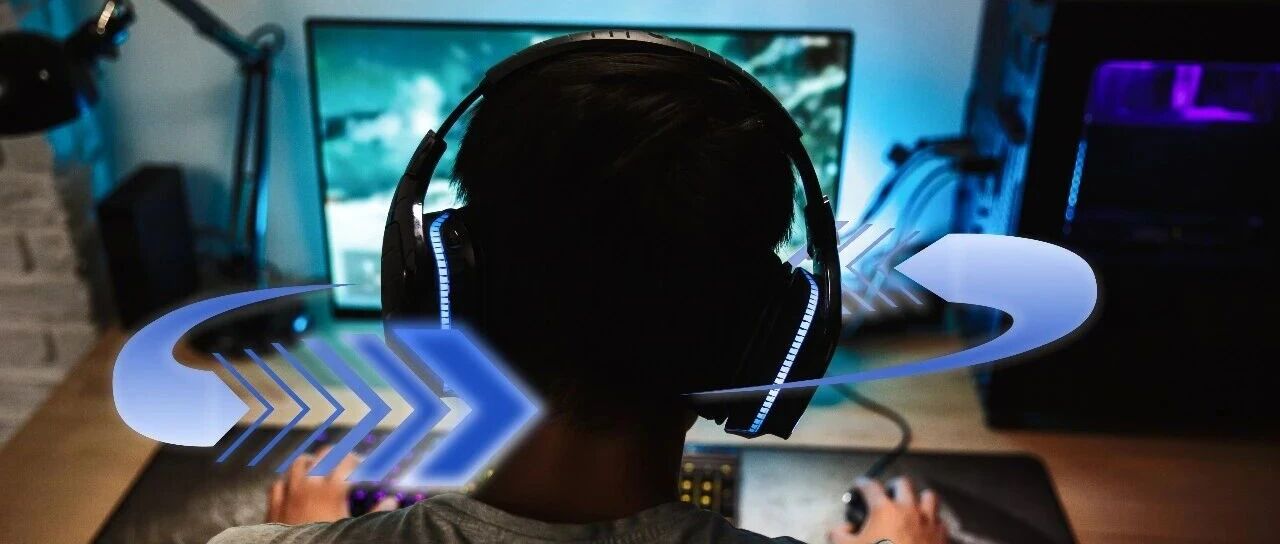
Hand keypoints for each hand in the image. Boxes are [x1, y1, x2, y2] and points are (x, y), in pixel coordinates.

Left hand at [266, 447, 397, 524]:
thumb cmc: (326, 541)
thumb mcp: (352, 527)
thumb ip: (375, 512)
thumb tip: (392, 501)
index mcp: (332, 489)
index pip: (346, 461)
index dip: (356, 459)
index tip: (361, 464)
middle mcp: (309, 485)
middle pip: (323, 456)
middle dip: (335, 454)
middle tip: (342, 458)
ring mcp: (289, 493)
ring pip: (298, 464)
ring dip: (309, 462)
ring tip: (317, 465)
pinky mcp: (274, 504)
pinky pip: (278, 483)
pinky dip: (286, 480)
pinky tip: (291, 484)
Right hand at [829, 477, 945, 543]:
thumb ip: (838, 534)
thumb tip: (841, 528)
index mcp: (884, 509)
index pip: (870, 486)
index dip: (861, 483)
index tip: (859, 485)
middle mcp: (908, 509)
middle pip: (903, 484)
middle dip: (893, 486)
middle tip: (887, 494)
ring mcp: (928, 521)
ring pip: (928, 497)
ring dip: (919, 499)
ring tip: (912, 506)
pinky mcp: (942, 536)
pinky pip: (940, 520)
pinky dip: (933, 521)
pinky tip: (926, 528)